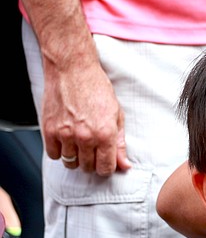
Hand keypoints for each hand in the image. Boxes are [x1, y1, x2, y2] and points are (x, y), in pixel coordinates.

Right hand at [41, 59, 130, 175]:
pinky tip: (66, 141)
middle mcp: (85, 137)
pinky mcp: (49, 130)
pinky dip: (59, 151)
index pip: (106, 168)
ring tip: (79, 143)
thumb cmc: (96, 88)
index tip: (105, 162)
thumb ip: (120, 143)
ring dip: (76, 157)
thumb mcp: (117, 115)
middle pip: (87, 167)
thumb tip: (124, 165)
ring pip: (70, 163)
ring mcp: (65, 134)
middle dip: (92, 162)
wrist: (72, 70)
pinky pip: (53, 154)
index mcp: (105, 134)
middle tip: (92, 150)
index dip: (106, 168)